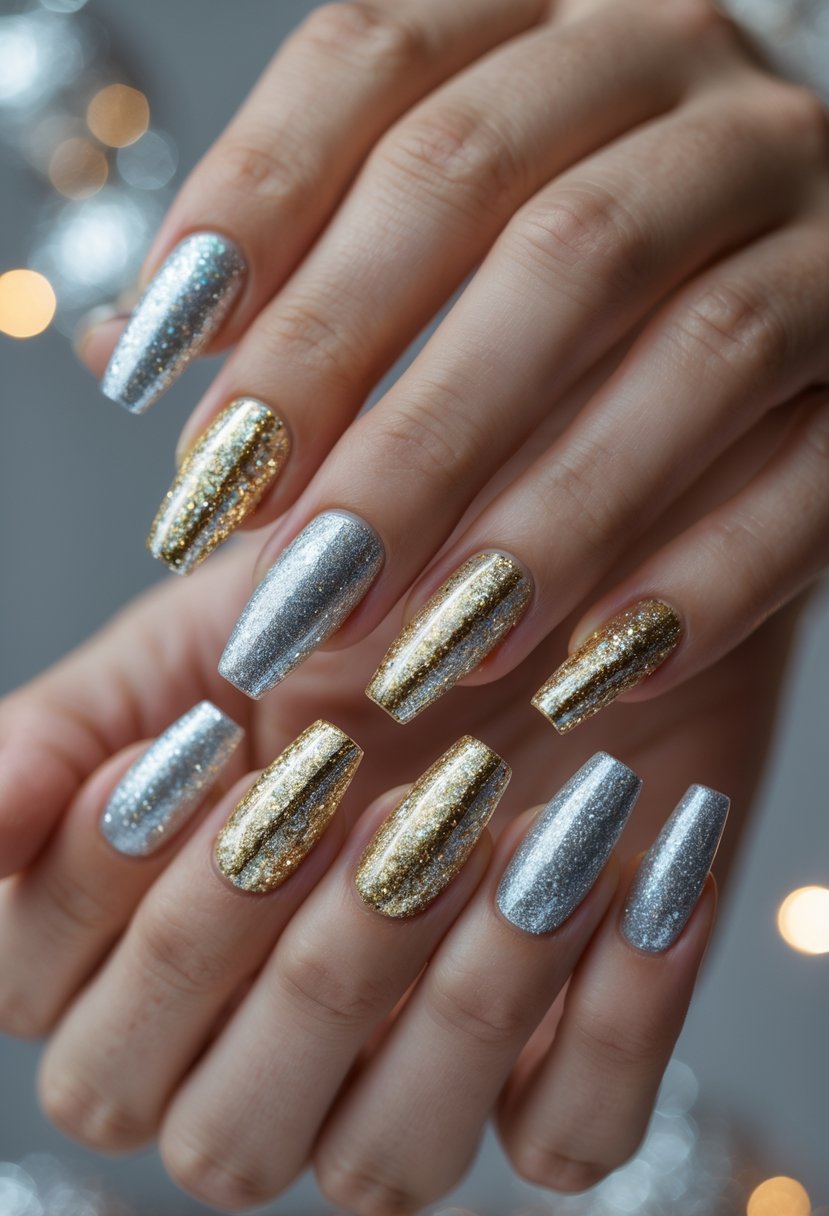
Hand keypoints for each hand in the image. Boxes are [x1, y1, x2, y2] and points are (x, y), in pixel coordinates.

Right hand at [0, 535, 800, 1210]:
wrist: (522, 605)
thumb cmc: (345, 620)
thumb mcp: (189, 645)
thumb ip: (60, 733)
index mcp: (144, 960)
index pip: (53, 1004)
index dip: (103, 888)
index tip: (196, 742)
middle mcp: (262, 1061)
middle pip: (209, 1132)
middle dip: (266, 953)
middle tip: (338, 783)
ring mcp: (409, 1088)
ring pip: (384, 1164)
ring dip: (437, 997)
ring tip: (483, 823)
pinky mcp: (554, 1082)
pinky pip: (571, 1137)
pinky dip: (611, 1020)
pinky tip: (627, 878)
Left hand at [81, 0, 828, 735]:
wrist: (814, 260)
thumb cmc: (584, 264)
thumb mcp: (446, 226)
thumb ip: (310, 268)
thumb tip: (133, 343)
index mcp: (549, 26)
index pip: (376, 62)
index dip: (252, 208)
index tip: (160, 374)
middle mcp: (689, 87)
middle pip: (510, 206)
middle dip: (374, 400)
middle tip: (276, 566)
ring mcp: (813, 214)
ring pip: (683, 347)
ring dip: (540, 512)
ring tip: (421, 647)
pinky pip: (812, 475)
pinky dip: (699, 577)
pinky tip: (583, 669)